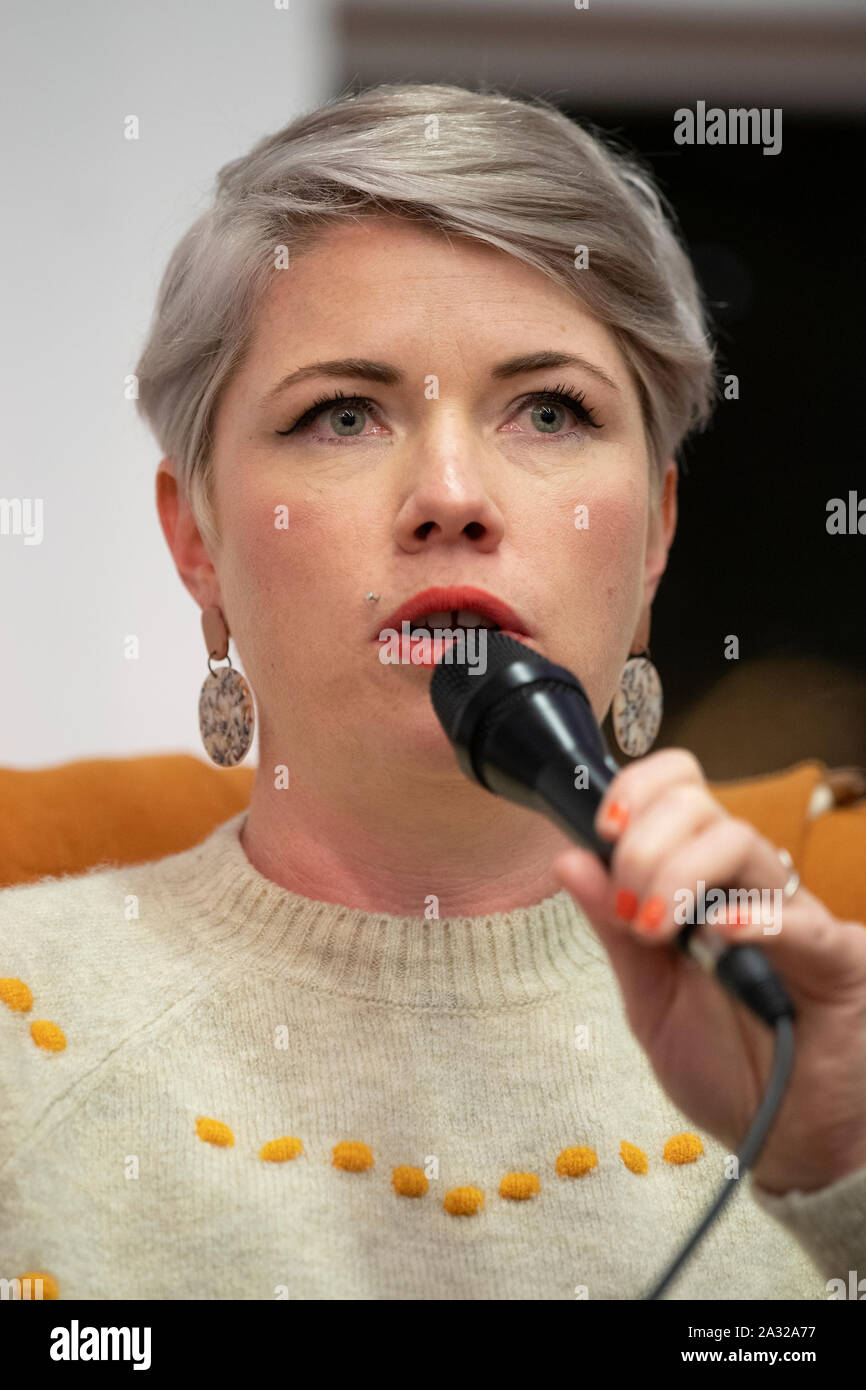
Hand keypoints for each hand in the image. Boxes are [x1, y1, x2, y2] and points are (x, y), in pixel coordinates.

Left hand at [551, 749, 865, 1195]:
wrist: (785, 1139)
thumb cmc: (725, 1063)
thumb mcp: (648, 996)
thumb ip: (612, 931)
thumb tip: (567, 860)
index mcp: (703, 881)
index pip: (681, 789)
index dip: (639, 790)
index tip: (603, 828)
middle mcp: (748, 886)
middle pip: (702, 806)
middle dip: (645, 844)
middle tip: (628, 908)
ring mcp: (794, 916)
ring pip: (742, 844)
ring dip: (681, 874)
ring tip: (655, 927)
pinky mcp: (838, 959)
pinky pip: (801, 920)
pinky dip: (756, 917)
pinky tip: (721, 931)